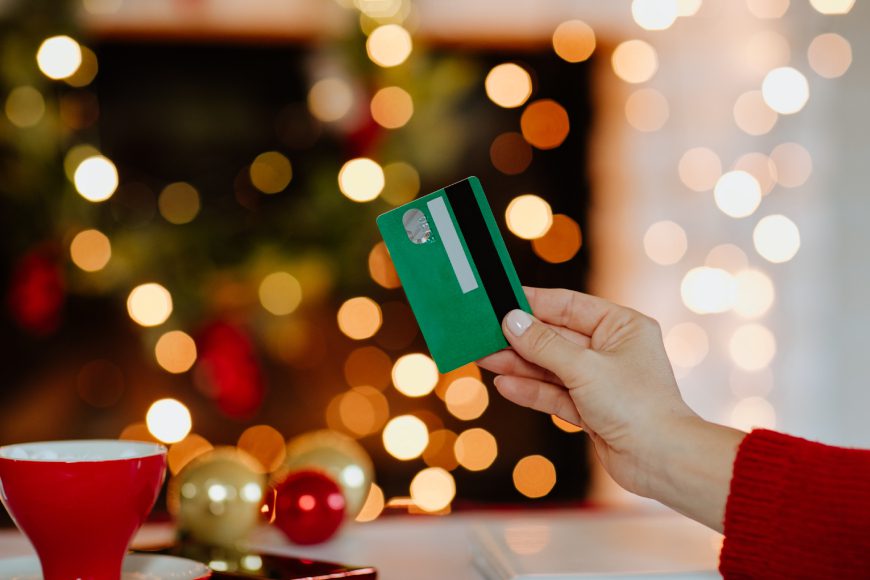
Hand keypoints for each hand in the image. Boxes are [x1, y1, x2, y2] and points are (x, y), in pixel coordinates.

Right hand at [478, 287, 698, 497]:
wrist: (661, 461)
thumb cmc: (637, 406)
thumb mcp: (584, 368)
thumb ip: (544, 345)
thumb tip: (511, 321)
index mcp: (622, 326)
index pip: (570, 306)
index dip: (534, 303)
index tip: (501, 300)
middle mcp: (612, 350)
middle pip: (556, 337)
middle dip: (520, 338)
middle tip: (484, 333)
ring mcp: (601, 381)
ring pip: (551, 367)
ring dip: (519, 364)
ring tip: (484, 358)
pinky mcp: (591, 409)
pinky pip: (555, 393)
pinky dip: (531, 390)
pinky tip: (505, 384)